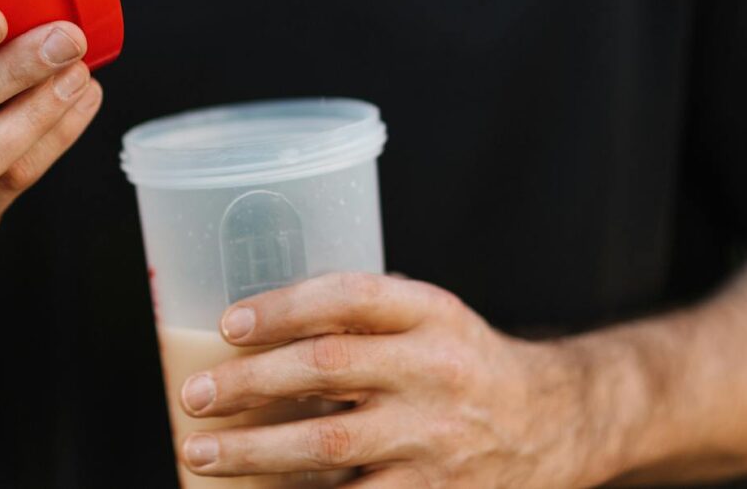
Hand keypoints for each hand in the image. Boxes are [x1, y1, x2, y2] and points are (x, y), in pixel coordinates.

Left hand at [175, 273, 617, 487]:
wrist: (553, 423)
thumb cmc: (464, 362)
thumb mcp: (430, 319)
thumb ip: (363, 317)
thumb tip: (254, 327)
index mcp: (431, 313)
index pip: (349, 295)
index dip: (283, 306)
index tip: (229, 323)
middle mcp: (436, 370)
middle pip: (326, 368)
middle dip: (248, 382)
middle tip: (194, 394)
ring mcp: (436, 438)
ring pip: (328, 446)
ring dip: (254, 450)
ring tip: (202, 450)